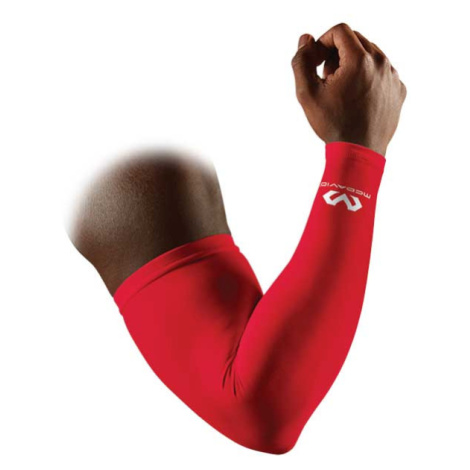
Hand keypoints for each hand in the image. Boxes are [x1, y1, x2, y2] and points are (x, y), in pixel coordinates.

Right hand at [291, 23, 406, 156]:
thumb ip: (302, 61)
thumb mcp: (307, 94)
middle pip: (356, 40)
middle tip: (327, 78)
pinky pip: (381, 73)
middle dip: (337, 53)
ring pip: (370, 55)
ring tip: (341, 91)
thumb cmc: (332, 124)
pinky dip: (367, 78)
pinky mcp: (398, 90)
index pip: (340, 31)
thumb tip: (306, 40)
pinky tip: (357, 99)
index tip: (317, 62)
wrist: (359, 153)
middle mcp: (381, 63)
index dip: (323, 42)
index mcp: (360, 60)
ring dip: (352, 65)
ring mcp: (393, 76)